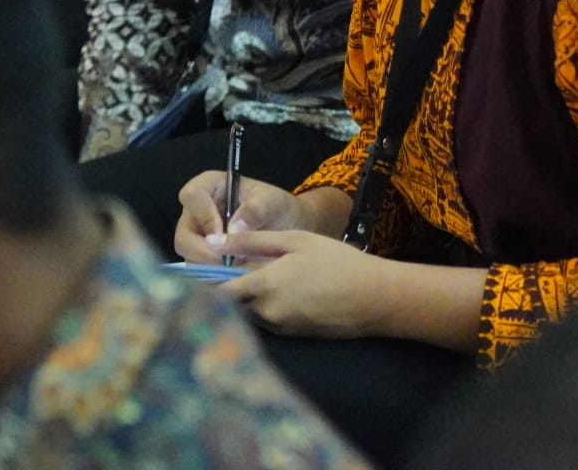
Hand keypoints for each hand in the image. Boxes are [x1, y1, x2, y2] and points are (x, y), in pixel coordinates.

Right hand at [175, 171, 305, 263]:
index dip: (203, 215)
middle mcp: (197, 212)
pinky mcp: (204, 257)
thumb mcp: (272, 202)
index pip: (192, 195)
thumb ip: (255, 209)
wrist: (286, 228)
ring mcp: (198, 237)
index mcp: (210, 186)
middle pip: (184, 233)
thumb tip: (233, 229)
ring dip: (209, 266)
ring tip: (236, 270)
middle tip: (225, 262)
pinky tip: (233, 277)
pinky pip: (200, 270)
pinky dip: (214, 275)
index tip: (221, 232)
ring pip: (189, 256)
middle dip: (202, 251)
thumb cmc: (275, 207)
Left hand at [220, 230, 395, 338]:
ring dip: (253, 298)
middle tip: (248, 269)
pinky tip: (294, 293)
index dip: (206, 283)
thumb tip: (213, 241)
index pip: (217, 291)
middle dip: (233, 289)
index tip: (203, 273)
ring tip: (278, 279)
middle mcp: (265, 312)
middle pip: (232, 304)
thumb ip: (252, 240)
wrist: (375, 298)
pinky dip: (271, 308)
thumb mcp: (296, 240)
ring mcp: (279, 328)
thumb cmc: (337, 261)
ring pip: (251, 313)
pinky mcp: (292, 337)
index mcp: (263, 285)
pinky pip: (269, 321)